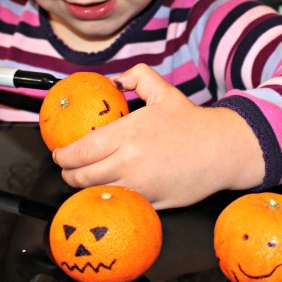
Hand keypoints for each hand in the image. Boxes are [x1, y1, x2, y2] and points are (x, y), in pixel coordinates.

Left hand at [52, 64, 264, 208]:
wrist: (221, 150)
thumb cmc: (191, 122)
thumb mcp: (163, 91)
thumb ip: (137, 77)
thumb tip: (115, 80)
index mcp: (127, 134)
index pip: (80, 152)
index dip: (63, 157)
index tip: (59, 155)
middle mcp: (129, 162)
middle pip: (82, 177)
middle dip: (68, 175)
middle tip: (68, 169)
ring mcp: (140, 186)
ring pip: (98, 193)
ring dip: (86, 188)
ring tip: (85, 180)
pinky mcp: (151, 203)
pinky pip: (120, 203)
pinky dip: (110, 198)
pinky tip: (109, 190)